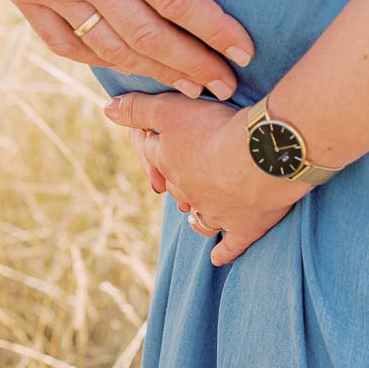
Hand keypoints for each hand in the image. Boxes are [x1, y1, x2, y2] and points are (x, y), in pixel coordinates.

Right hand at [0, 0, 254, 97]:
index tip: (245, 48)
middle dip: (194, 65)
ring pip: (109, 48)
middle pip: (149, 35)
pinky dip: (97, 60)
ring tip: (187, 88)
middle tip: (230, 87)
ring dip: (153, 71)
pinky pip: (64, 42)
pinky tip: (120, 64)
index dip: (214, 28)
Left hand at [103, 92, 311, 266]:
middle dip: (174, 178)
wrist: (261, 156)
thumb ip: (138, 109)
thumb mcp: (169, 110)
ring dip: (194, 212)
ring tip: (193, 209)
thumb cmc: (214, 129)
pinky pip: (231, 245)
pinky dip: (223, 252)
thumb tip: (107, 110)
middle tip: (180, 171)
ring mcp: (215, 212)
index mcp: (167, 164)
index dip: (153, 140)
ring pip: (198, 217)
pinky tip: (217, 258)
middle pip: (174, 185)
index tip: (156, 134)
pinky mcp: (245, 227)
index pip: (151, 152)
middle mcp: (186, 192)